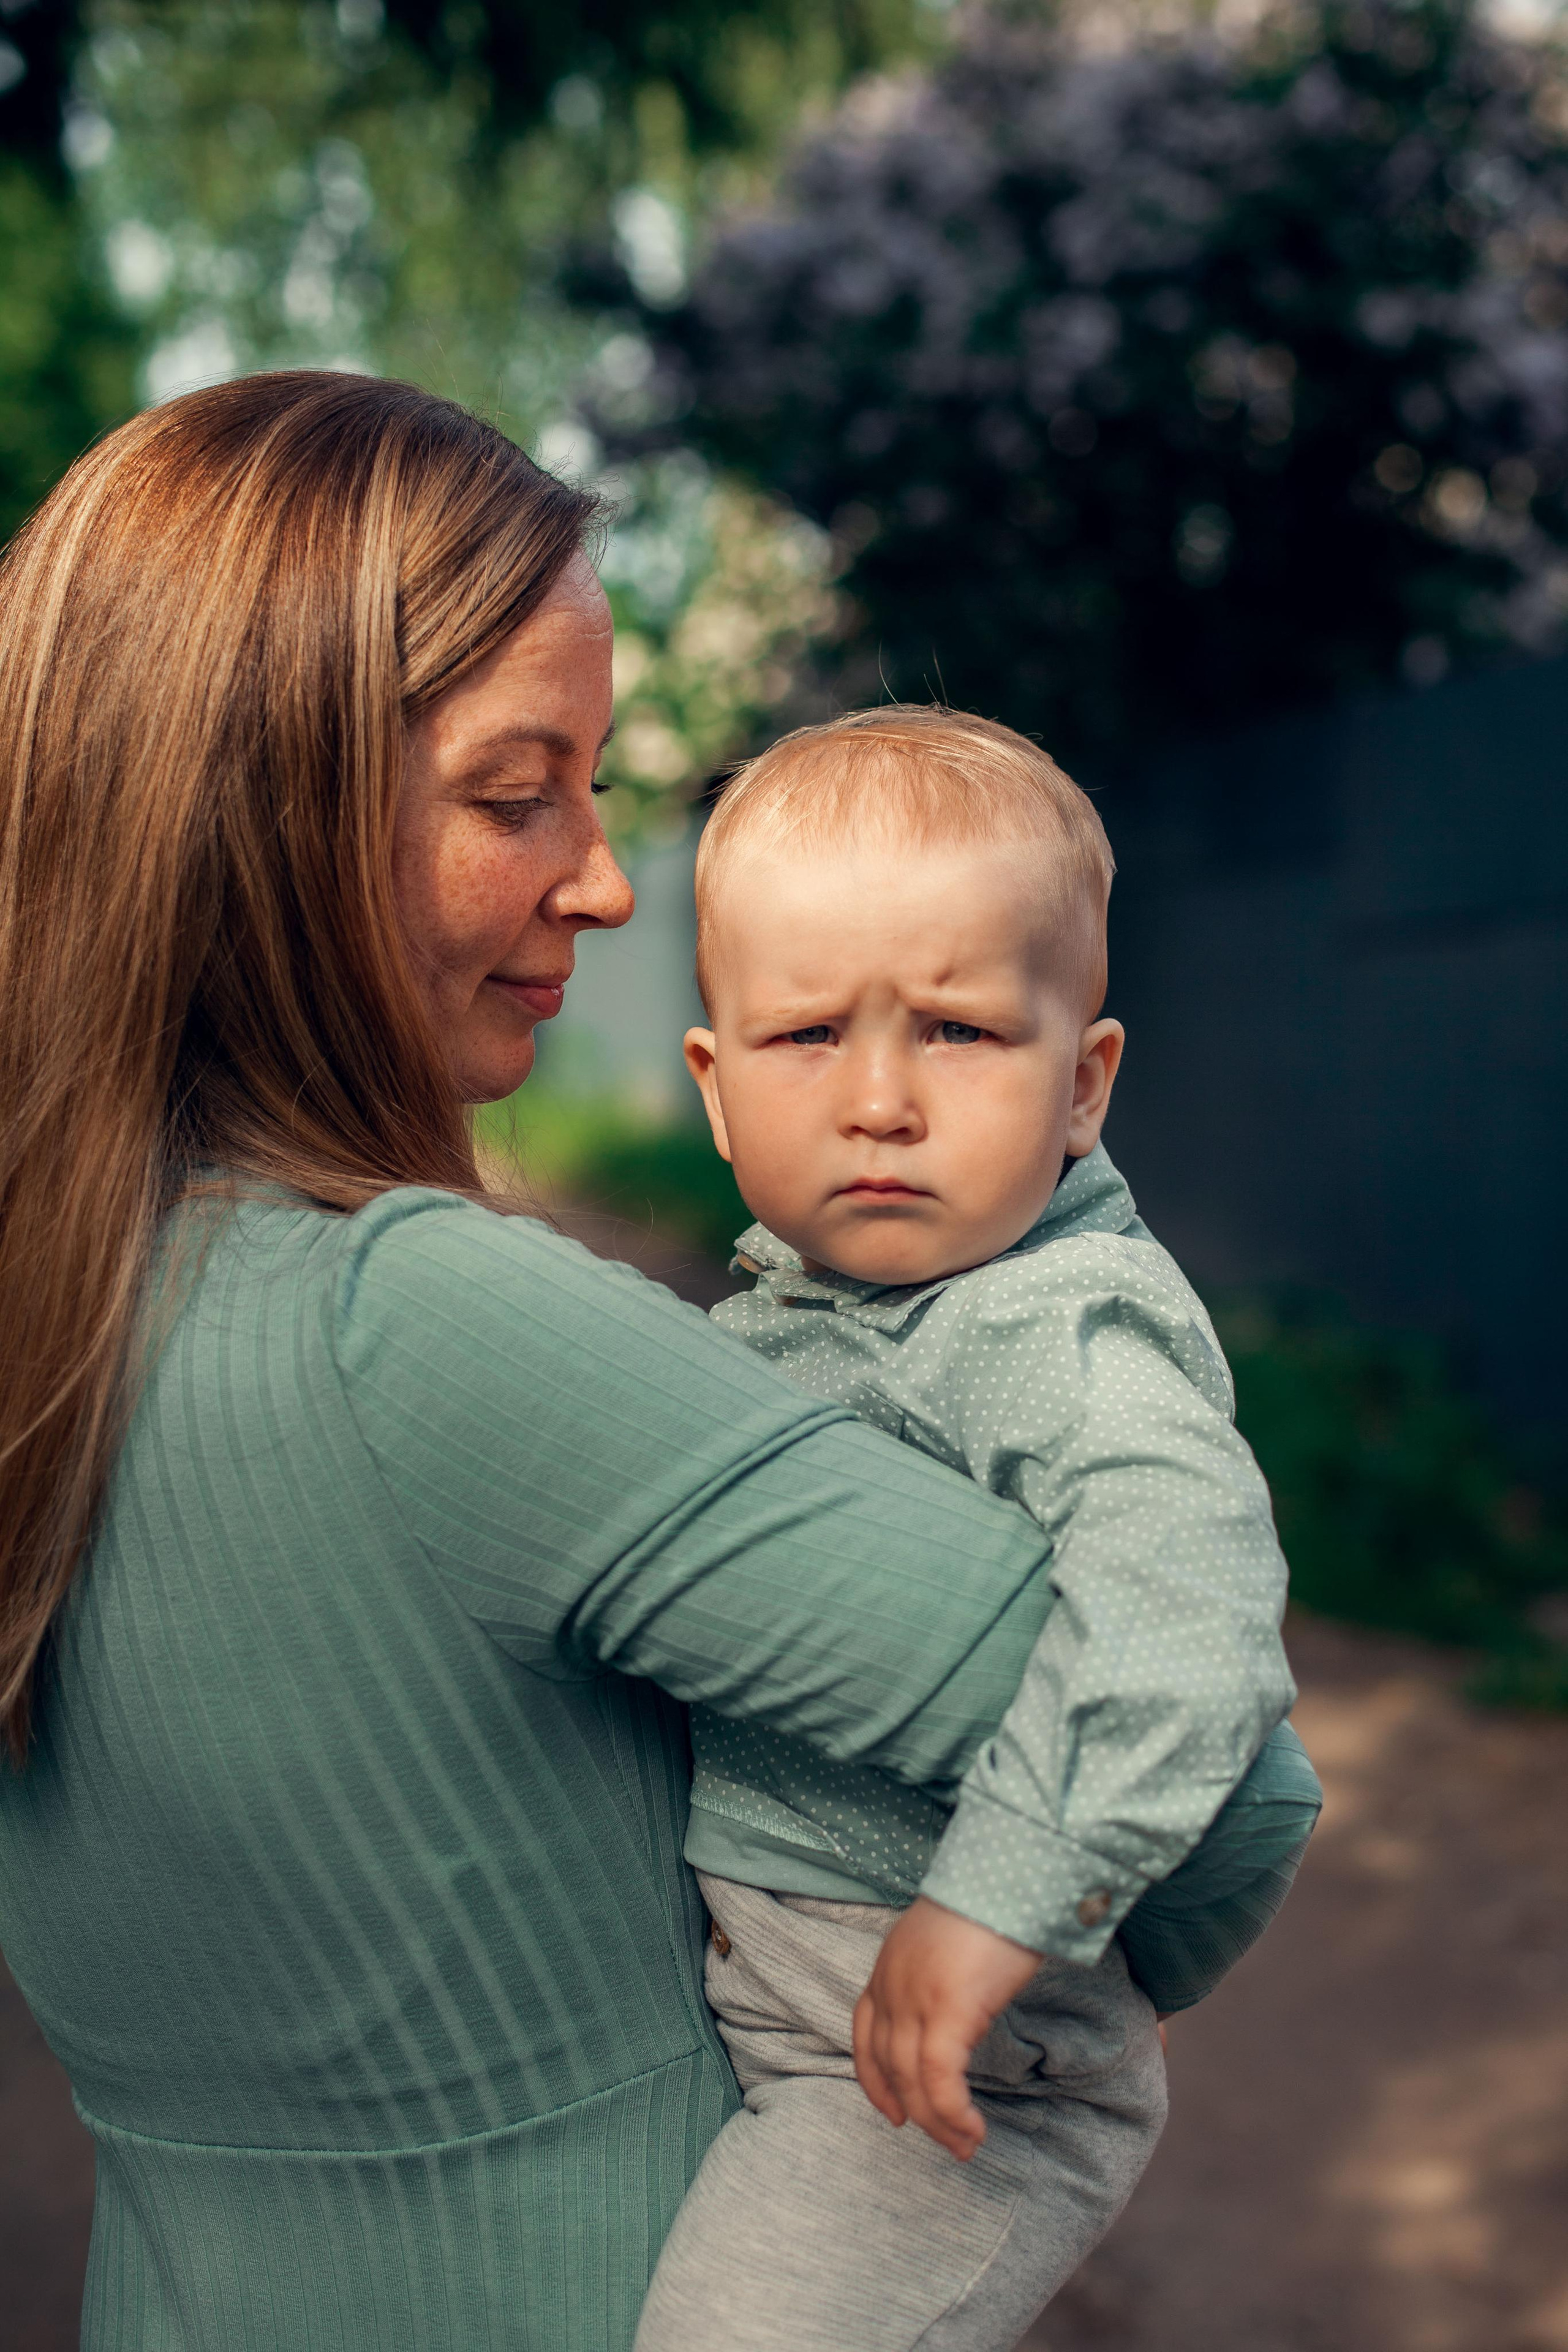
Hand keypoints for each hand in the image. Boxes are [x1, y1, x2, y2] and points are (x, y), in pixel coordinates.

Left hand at [852, 1895, 1042, 2161]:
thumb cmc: (993, 1903)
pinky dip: (952, 2112)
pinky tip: (972, 2128)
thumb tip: (959, 2007)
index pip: (865, 2034)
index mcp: (889, 1966)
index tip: (894, 2113)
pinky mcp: (947, 2010)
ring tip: (965, 2146)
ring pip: (911, 2080)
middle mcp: (891, 1983)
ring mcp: (915, 1997)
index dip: (875, 2080)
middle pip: (888, 2066)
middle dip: (914, 2111)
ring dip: (938, 2123)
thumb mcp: (948, 1941)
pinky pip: (939, 2079)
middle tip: (947, 2143)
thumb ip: (940, 1975)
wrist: (1012, 1874)